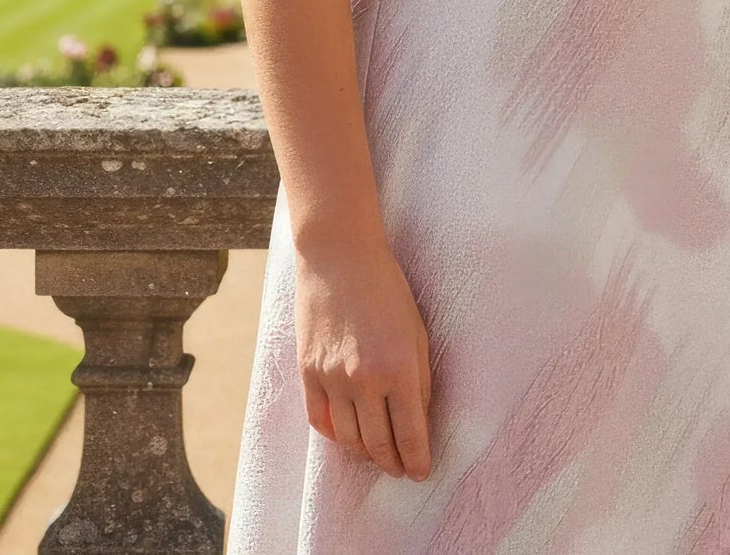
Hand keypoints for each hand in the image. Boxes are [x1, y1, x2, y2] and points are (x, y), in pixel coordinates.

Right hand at [294, 234, 433, 478]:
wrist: (339, 256)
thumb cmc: (386, 288)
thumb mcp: (416, 331)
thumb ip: (419, 378)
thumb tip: (418, 420)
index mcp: (399, 368)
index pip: (411, 434)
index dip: (417, 460)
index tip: (421, 472)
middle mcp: (364, 379)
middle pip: (379, 444)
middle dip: (393, 463)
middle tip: (401, 469)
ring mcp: (332, 377)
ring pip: (349, 439)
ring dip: (365, 454)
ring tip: (377, 455)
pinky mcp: (308, 371)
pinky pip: (319, 420)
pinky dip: (334, 436)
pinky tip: (347, 437)